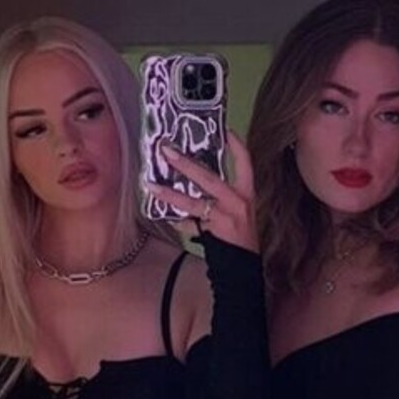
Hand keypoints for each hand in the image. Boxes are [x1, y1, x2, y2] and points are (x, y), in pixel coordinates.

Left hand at [152, 131, 258, 252]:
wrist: (244, 268)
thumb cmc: (238, 237)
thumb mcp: (235, 212)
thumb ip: (217, 197)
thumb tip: (189, 181)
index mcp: (246, 193)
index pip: (245, 163)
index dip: (235, 145)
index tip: (224, 130)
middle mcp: (239, 202)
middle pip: (209, 178)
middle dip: (186, 164)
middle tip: (167, 151)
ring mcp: (227, 217)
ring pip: (194, 202)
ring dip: (170, 194)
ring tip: (152, 185)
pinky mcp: (215, 231)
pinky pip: (189, 223)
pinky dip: (176, 219)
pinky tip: (162, 213)